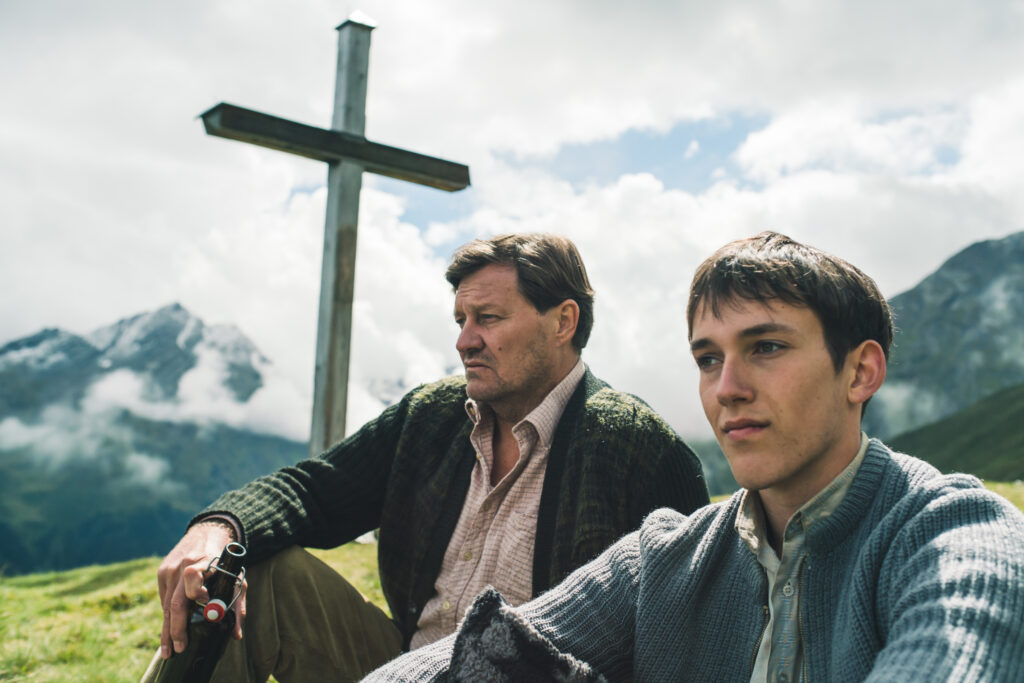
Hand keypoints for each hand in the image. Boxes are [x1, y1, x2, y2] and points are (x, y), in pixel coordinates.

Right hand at [156, 521, 245, 658]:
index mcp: (203, 562)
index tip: (203, 604)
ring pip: (166, 605)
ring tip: (168, 651)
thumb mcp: (236, 577)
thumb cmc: (224, 561)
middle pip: (175, 601)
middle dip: (177, 628)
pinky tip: (167, 633)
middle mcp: (182, 566)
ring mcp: (169, 570)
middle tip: (180, 648)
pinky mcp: (161, 573)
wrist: (205, 534)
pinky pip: (163, 599)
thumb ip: (237, 604)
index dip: (196, 593)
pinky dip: (167, 616)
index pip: (193, 576)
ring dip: (167, 629)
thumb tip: (236, 635)